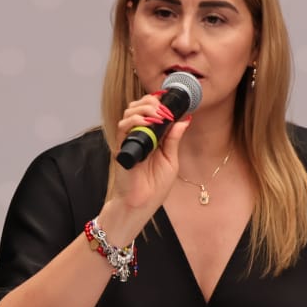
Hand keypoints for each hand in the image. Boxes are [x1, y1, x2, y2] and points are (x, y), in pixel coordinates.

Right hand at [99, 93, 192, 241]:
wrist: (143, 203)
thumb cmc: (155, 186)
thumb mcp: (171, 159)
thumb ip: (174, 139)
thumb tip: (184, 120)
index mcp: (152, 137)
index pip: (151, 111)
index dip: (159, 104)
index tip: (172, 104)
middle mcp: (139, 135)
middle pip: (138, 107)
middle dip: (151, 102)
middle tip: (164, 109)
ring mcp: (130, 140)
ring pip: (129, 113)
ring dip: (144, 108)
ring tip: (157, 114)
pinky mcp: (122, 147)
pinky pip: (123, 127)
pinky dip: (134, 121)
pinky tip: (145, 122)